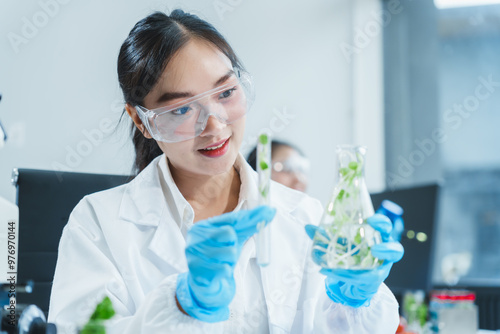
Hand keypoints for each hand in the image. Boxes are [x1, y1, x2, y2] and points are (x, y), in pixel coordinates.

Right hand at [176, 206, 275, 321]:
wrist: (207, 283)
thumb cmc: (221, 255)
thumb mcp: (235, 238)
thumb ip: (251, 223)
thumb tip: (271, 210)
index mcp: (203, 226)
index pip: (230, 219)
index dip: (245, 222)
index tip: (257, 221)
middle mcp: (195, 238)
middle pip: (229, 233)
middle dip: (234, 244)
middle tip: (228, 250)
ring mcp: (194, 255)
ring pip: (229, 252)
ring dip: (231, 260)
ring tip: (222, 262)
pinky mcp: (198, 273)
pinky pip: (224, 269)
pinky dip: (226, 271)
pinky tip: (218, 272)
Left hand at [305, 214, 403, 307]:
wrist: (350, 279)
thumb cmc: (349, 256)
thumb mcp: (338, 243)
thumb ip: (324, 236)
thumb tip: (308, 227)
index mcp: (375, 238)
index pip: (385, 227)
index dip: (381, 222)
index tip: (371, 219)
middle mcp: (383, 253)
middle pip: (395, 249)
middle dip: (387, 247)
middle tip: (375, 249)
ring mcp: (380, 268)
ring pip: (382, 271)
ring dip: (372, 271)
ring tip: (365, 265)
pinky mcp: (373, 281)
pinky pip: (363, 278)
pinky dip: (346, 274)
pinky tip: (331, 271)